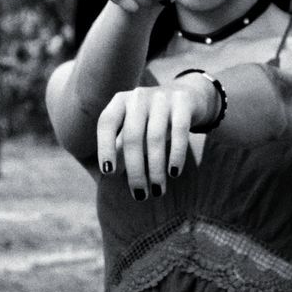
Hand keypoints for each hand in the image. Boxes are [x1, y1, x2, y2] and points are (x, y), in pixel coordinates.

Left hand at [96, 73, 217, 196]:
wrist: (186, 96)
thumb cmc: (151, 121)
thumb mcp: (134, 128)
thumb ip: (120, 147)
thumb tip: (109, 176)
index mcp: (120, 101)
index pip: (106, 123)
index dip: (105, 147)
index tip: (108, 173)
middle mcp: (138, 96)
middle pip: (132, 136)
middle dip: (135, 169)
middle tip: (140, 195)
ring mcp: (161, 97)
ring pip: (155, 137)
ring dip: (156, 169)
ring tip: (158, 191)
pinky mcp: (183, 102)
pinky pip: (179, 131)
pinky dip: (176, 154)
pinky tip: (174, 173)